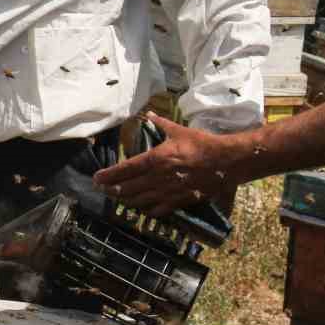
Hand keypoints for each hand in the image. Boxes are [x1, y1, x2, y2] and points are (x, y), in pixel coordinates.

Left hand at [92, 115, 241, 216]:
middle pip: (129, 187)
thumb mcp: (179, 130)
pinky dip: (147, 210)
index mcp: (156, 158)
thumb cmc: (202, 143)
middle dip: (113, 189)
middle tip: (102, 190)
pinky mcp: (181, 201)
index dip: (109, 175)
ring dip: (127, 200)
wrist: (226, 161)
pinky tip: (142, 209)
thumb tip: (149, 114)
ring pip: (141, 200)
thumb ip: (161, 123)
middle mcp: (159, 177)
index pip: (126, 169)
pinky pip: (159, 209)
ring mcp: (169, 191)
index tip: (97, 178)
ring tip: (117, 198)